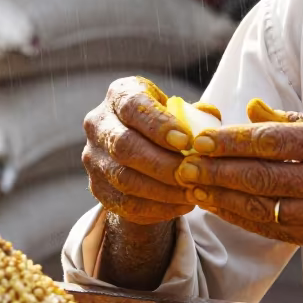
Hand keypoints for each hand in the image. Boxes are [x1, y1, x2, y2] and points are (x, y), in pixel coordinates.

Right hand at [82, 76, 197, 225]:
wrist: (143, 149)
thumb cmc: (169, 123)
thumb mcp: (181, 110)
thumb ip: (197, 114)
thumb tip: (209, 121)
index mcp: (120, 94)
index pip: (133, 106)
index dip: (158, 125)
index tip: (187, 141)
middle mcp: (99, 123)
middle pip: (124, 145)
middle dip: (162, 163)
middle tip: (191, 173)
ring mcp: (93, 157)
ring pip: (123, 178)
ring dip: (162, 190)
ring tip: (191, 192)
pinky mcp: (96, 186)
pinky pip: (124, 203)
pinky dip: (156, 207)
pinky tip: (181, 205)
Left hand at [177, 105, 302, 287]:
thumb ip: (295, 121)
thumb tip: (250, 111)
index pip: (272, 141)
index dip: (231, 140)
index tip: (202, 136)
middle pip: (259, 175)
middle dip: (216, 169)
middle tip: (184, 163)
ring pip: (259, 205)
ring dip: (220, 196)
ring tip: (192, 186)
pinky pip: (270, 227)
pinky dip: (240, 217)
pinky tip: (219, 206)